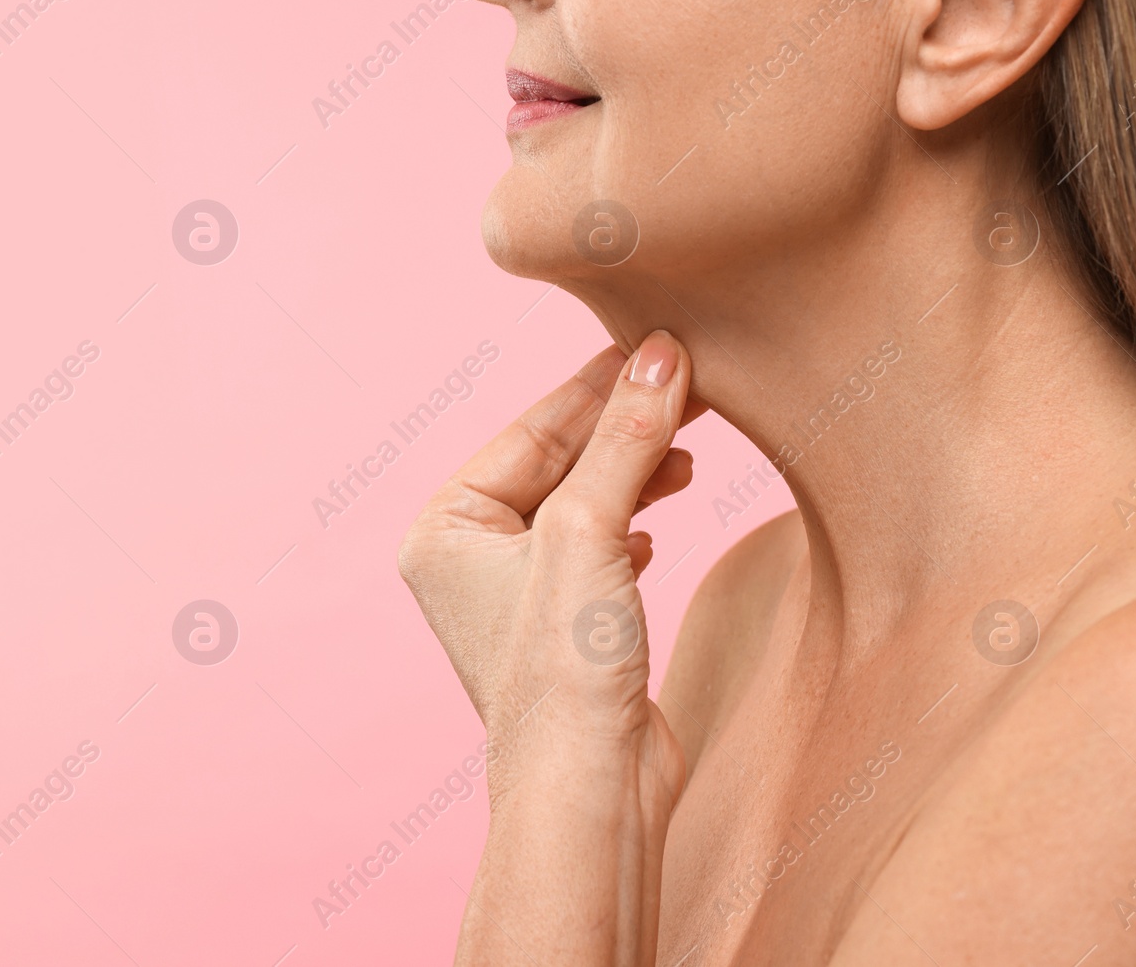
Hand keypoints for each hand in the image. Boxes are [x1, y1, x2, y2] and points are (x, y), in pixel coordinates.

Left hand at [397, 330, 697, 807]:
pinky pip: (596, 548)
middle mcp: (468, 556)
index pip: (530, 431)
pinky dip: (630, 526)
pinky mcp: (560, 625)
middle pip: (558, 463)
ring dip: (635, 474)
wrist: (590, 788)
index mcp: (444, 526)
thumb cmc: (563, 668)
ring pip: (583, 504)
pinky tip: (655, 525)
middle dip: (624, 431)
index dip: (599, 388)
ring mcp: (513, 594)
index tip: (660, 347)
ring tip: (691, 454)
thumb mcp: (590, 529)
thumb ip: (625, 438)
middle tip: (692, 388)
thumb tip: (663, 357)